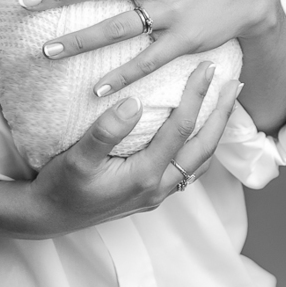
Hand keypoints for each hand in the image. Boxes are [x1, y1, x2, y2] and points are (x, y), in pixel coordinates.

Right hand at [28, 64, 241, 234]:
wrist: (51, 217)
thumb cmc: (62, 187)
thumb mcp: (77, 158)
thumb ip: (105, 131)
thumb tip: (134, 102)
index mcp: (145, 175)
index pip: (180, 129)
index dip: (196, 96)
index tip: (206, 68)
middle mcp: (159, 187)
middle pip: (203, 147)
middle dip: (221, 114)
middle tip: (234, 84)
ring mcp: (158, 193)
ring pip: (200, 161)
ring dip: (215, 131)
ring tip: (225, 104)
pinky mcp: (152, 193)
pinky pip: (188, 168)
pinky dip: (199, 146)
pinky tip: (198, 132)